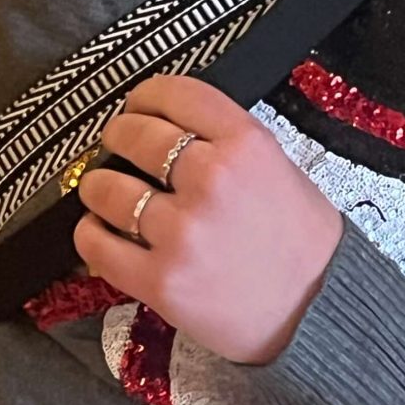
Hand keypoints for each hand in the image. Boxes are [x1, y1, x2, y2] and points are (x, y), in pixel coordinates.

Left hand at [74, 75, 344, 365]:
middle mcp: (211, 179)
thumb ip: (226, 143)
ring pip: (108, 190)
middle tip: (115, 143)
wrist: (315, 310)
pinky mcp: (159, 280)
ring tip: (101, 190)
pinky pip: (98, 244)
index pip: (177, 94)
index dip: (146, 95)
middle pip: (136, 136)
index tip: (137, 104)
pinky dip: (89, 233)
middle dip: (117, 135)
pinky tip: (97, 229)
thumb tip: (168, 130)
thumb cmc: (301, 238)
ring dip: (97, 185)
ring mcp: (181, 231)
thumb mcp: (278, 167)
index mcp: (246, 144)